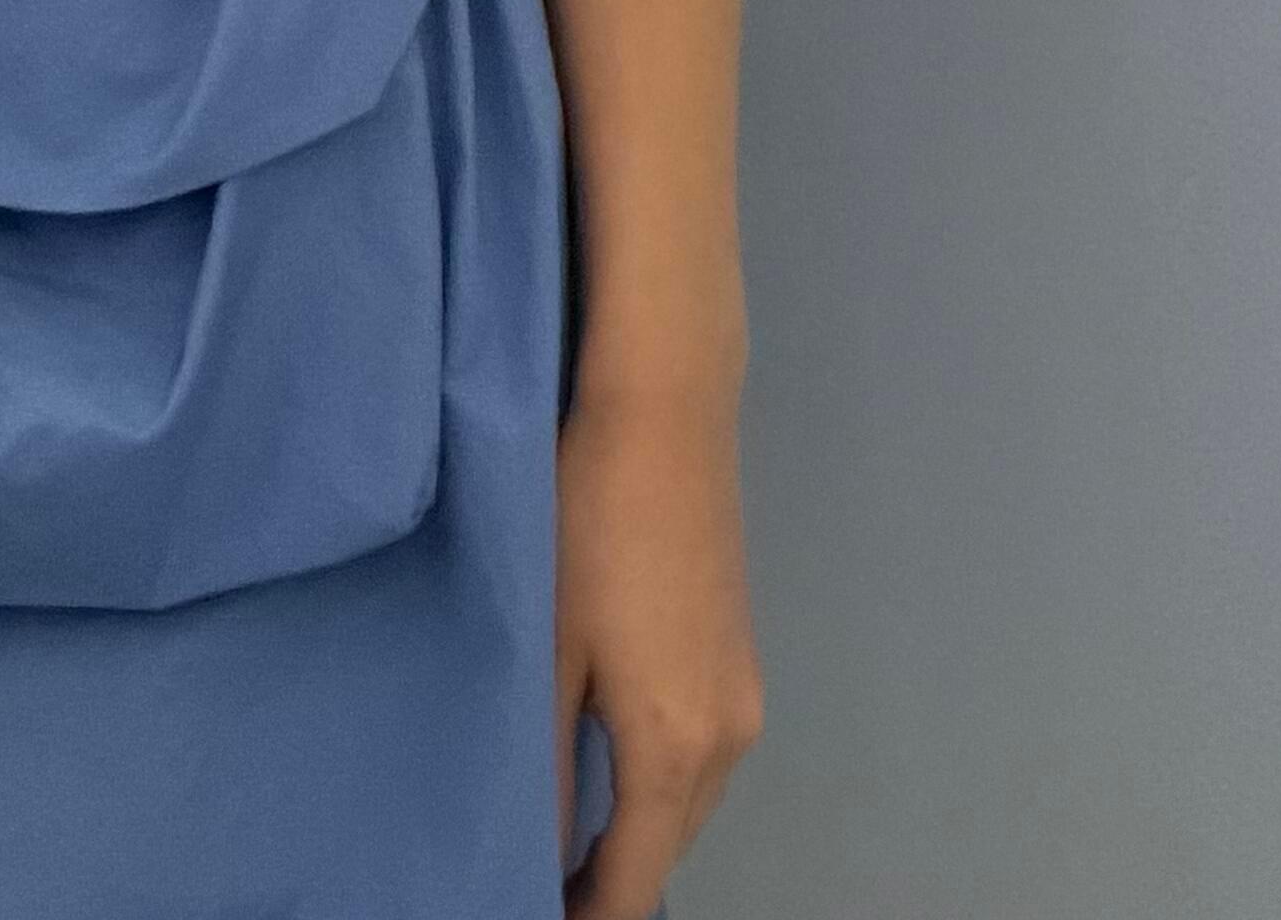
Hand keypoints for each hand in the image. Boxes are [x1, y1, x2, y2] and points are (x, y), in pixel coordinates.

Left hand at [553, 366, 765, 913]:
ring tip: (567, 831)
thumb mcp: (550, 648)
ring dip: (639, 827)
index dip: (589, 916)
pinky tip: (612, 756)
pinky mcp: (741, 654)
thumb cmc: (591, 523)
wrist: (666, 411)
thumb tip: (536, 853)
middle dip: (614, 877)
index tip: (536, 912)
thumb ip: (549, 764)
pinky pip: (704, 754)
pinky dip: (662, 778)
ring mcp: (744, 693)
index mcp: (675, 746)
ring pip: (691, 802)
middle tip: (538, 875)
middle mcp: (727, 736)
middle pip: (670, 847)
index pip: (638, 881)